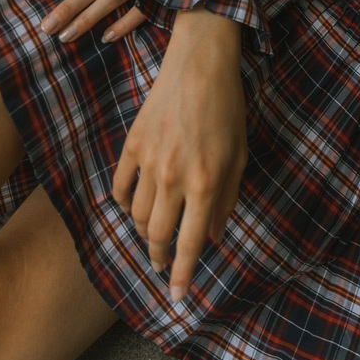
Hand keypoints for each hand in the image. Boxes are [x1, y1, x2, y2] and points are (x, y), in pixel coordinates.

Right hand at [112, 5, 246, 301]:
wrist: (201, 61)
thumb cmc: (227, 107)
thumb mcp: (239, 155)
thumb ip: (226, 199)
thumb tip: (213, 236)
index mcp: (206, 182)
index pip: (191, 243)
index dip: (184, 274)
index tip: (178, 297)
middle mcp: (174, 176)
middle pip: (159, 236)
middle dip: (161, 259)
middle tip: (164, 265)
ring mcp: (149, 160)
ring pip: (138, 216)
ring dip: (146, 233)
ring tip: (155, 236)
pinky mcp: (132, 142)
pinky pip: (120, 186)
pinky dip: (125, 204)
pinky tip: (134, 207)